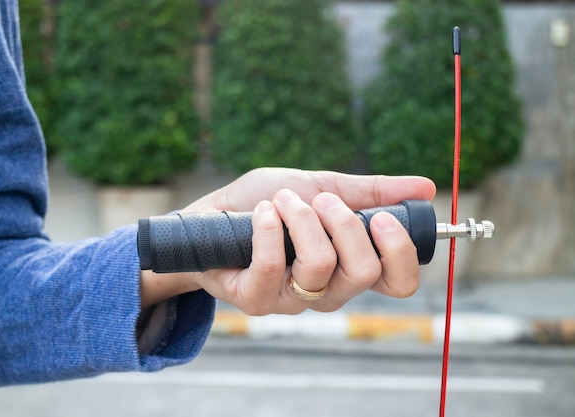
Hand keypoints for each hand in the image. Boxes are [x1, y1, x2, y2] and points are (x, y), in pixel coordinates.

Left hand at [140, 168, 435, 313]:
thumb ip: (369, 192)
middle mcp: (327, 290)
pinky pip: (272, 267)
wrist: (210, 216)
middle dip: (345, 223)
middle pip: (363, 273)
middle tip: (320, 199)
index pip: (398, 282)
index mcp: (349, 265)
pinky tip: (260, 212)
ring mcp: (291, 299)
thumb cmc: (266, 202)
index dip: (401, 254)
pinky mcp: (255, 300)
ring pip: (320, 266)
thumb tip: (426, 187)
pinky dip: (269, 227)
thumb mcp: (321, 186)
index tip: (385, 218)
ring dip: (302, 219)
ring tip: (281, 200)